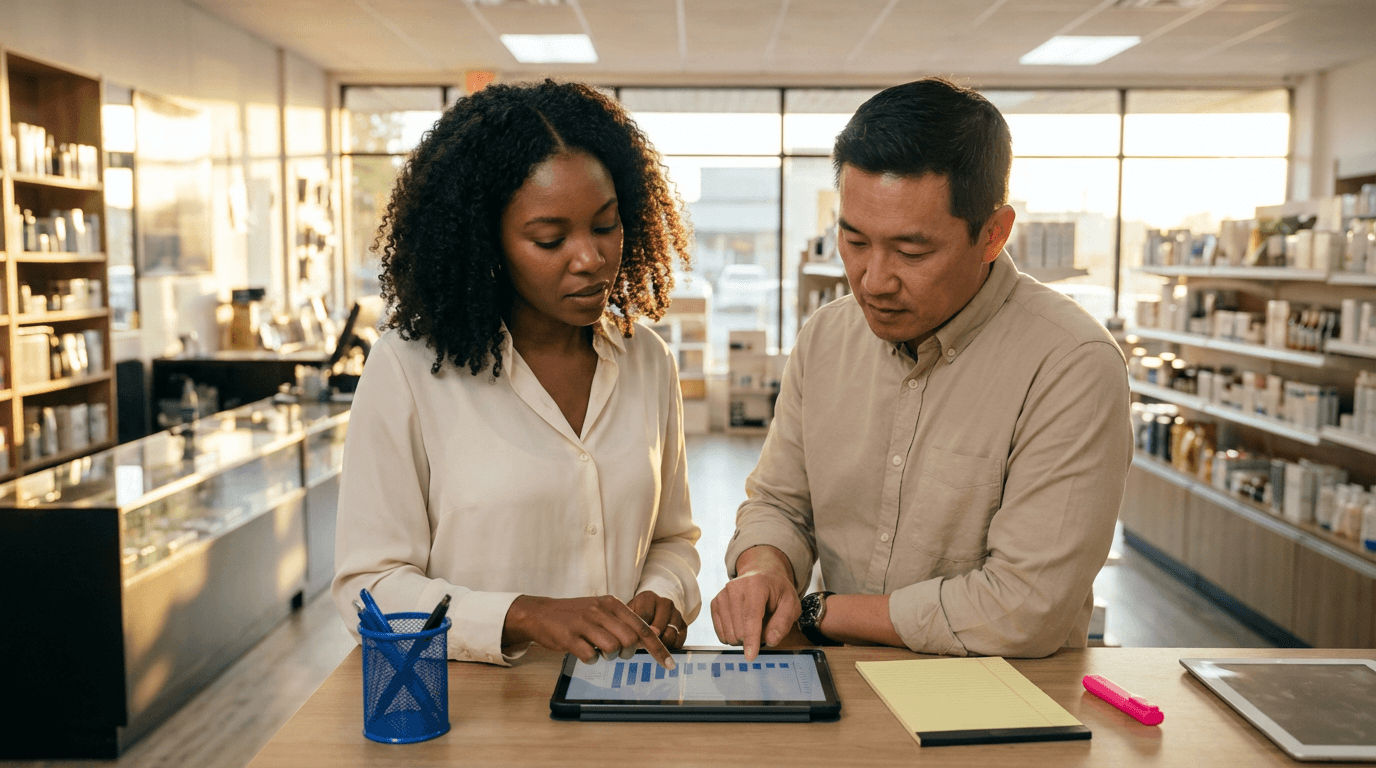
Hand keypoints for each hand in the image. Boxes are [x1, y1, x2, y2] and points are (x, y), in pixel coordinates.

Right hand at [502, 595, 674, 668]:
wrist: (540, 613)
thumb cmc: (575, 615)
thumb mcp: (601, 611)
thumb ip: (623, 622)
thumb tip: (651, 637)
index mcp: (611, 603)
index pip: (642, 627)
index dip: (657, 648)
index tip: (669, 664)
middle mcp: (599, 610)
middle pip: (629, 640)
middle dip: (627, 653)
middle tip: (616, 653)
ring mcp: (583, 623)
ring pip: (612, 648)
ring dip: (608, 656)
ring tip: (597, 649)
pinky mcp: (568, 637)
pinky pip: (590, 657)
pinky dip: (590, 660)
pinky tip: (583, 651)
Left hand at [628, 590, 687, 649]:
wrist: (653, 609)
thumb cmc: (636, 613)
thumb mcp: (628, 613)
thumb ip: (627, 622)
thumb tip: (628, 639)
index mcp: (648, 597)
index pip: (645, 615)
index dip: (639, 630)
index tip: (634, 640)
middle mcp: (665, 603)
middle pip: (659, 627)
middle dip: (650, 639)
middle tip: (644, 646)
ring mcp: (676, 613)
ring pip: (670, 635)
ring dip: (661, 644)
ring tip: (652, 646)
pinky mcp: (684, 625)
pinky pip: (679, 641)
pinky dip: (671, 647)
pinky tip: (662, 645)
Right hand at [710, 546, 800, 660]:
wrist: (760, 574)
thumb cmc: (777, 590)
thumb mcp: (791, 603)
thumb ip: (783, 622)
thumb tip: (770, 641)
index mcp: (756, 585)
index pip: (751, 616)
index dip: (751, 638)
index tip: (751, 656)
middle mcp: (735, 587)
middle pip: (739, 629)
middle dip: (753, 639)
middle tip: (764, 627)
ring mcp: (722, 595)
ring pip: (729, 634)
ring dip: (743, 639)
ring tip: (753, 624)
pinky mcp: (715, 603)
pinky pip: (721, 633)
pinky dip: (733, 636)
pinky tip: (742, 625)